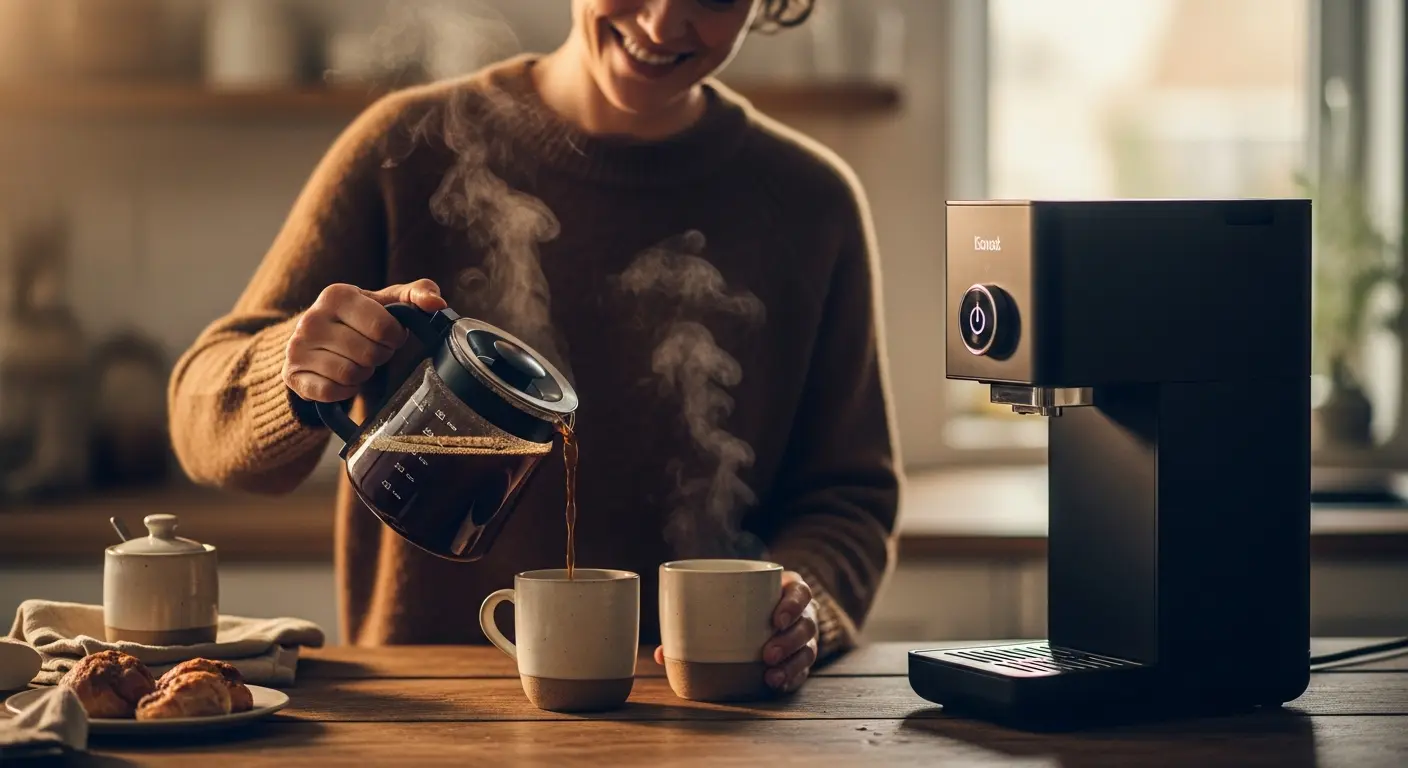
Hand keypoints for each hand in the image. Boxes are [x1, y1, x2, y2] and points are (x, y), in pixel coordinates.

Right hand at [283, 279, 446, 402]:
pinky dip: (345, 390)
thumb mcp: (386, 301)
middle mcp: (311, 318)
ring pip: (351, 374)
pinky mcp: (293, 375)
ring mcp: (298, 348)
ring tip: (356, 361)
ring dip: (363, 373)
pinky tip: (341, 377)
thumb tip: (438, 303)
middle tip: (371, 350)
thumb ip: (417, 294)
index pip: (383, 327)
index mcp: (337, 294)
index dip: (394, 338)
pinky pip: (332, 392)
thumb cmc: (359, 318)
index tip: (387, 335)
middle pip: (369, 354)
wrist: (314, 340)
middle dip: (379, 356)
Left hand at [651, 570, 818, 694]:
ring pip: (808, 651)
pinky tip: (776, 686)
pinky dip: (791, 680)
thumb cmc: (745, 607)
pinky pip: (803, 672)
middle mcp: (802, 615)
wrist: (775, 612)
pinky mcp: (802, 661)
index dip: (792, 604)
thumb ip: (702, 617)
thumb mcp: (732, 601)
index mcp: (788, 591)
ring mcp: (805, 639)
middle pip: (806, 625)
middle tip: (767, 653)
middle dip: (789, 641)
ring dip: (791, 664)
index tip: (775, 619)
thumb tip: (661, 653)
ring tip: (771, 676)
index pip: (800, 592)